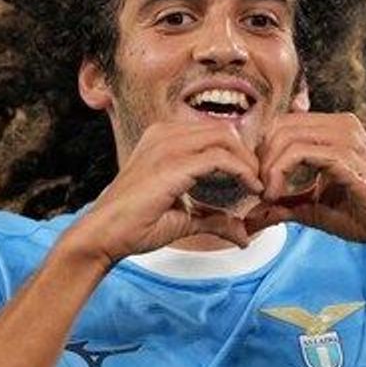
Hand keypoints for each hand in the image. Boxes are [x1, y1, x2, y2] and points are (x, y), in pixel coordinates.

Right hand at [66, 121, 263, 264]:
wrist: (104, 236)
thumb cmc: (135, 225)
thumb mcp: (183, 218)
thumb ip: (213, 219)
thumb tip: (242, 235)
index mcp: (163, 139)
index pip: (213, 133)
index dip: (239, 152)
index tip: (253, 177)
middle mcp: (164, 135)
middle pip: (223, 130)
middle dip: (248, 154)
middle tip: (261, 180)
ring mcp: (167, 146)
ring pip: (225, 138)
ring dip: (248, 161)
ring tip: (257, 184)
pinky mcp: (173, 165)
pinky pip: (220, 158)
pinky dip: (242, 171)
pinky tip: (250, 188)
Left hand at [246, 112, 365, 250]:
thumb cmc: (365, 215)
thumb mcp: (313, 208)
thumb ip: (283, 206)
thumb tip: (250, 217)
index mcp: (334, 129)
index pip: (281, 124)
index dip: (262, 152)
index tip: (260, 185)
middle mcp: (340, 124)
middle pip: (278, 126)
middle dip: (261, 159)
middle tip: (261, 191)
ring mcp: (346, 137)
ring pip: (286, 136)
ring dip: (268, 168)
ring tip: (269, 196)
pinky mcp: (348, 157)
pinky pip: (300, 153)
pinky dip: (280, 173)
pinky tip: (278, 196)